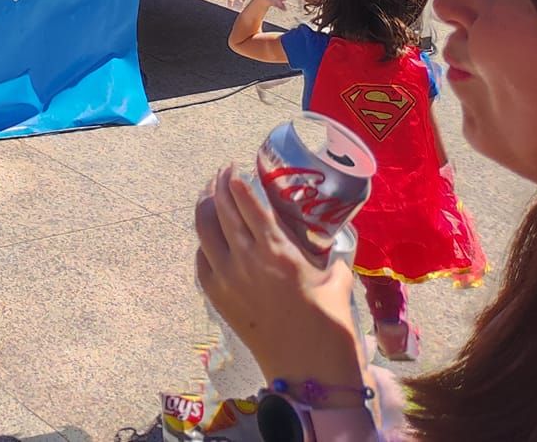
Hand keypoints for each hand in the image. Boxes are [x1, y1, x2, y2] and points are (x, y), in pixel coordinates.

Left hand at [193, 166, 363, 387]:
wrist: (309, 370)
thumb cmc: (330, 324)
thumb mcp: (335, 278)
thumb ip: (326, 250)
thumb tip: (326, 233)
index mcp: (278, 251)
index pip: (246, 202)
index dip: (235, 179)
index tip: (234, 166)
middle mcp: (247, 259)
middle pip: (220, 208)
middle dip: (217, 185)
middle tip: (221, 173)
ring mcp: (226, 277)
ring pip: (203, 229)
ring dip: (204, 206)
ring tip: (209, 194)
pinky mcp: (216, 296)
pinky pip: (201, 259)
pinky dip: (204, 242)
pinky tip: (210, 235)